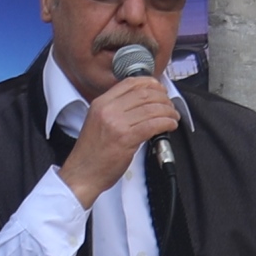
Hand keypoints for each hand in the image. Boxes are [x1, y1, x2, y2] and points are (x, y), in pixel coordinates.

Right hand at [58, 73, 182, 202]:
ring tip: (173, 117)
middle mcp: (108, 110)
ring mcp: (116, 124)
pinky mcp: (126, 139)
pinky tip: (170, 126)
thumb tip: (143, 102)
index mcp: (101, 103)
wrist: (83, 173)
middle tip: (170, 105)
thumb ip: (116, 109)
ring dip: (168, 111)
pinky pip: (153, 125)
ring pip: (151, 109)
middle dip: (163, 98)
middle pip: (144, 94)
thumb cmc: (92, 152)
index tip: (160, 88)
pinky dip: (166, 123)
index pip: (130, 83)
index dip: (150, 83)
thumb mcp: (98, 121)